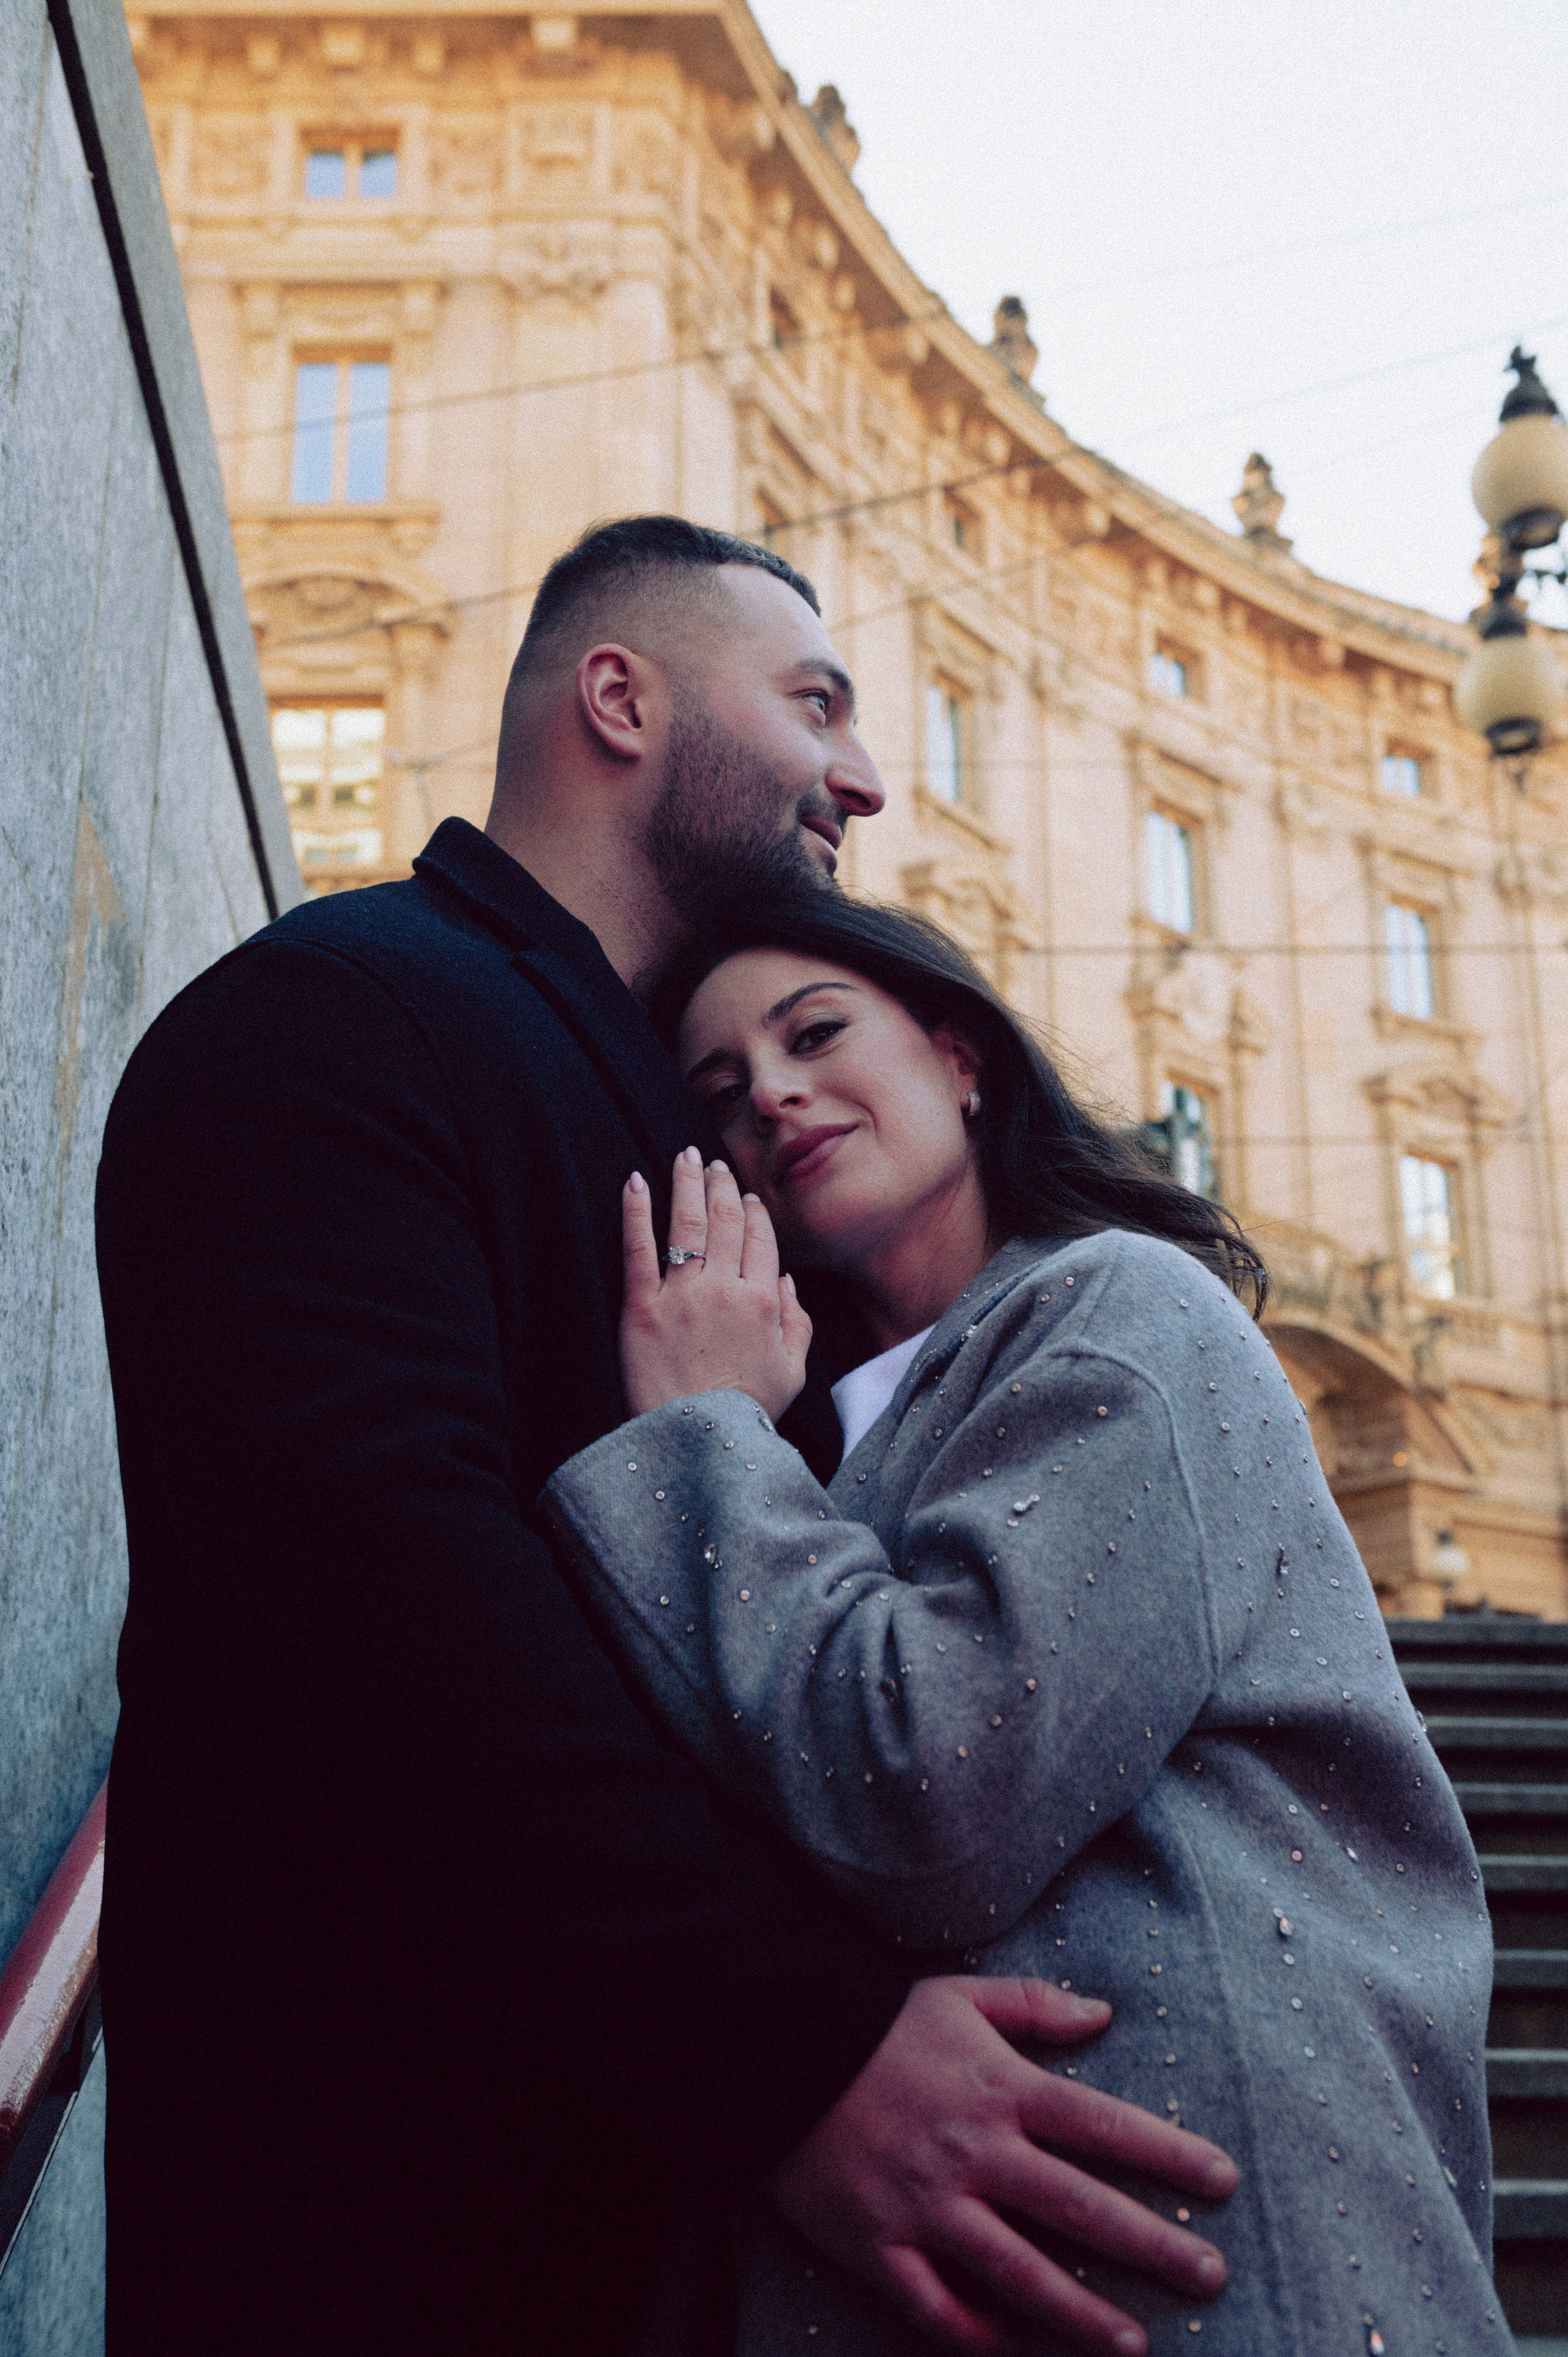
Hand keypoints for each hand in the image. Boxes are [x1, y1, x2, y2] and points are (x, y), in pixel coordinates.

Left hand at [619, 1149, 812, 1421]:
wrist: (697, 1442)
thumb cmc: (745, 1413)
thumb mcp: (792, 1373)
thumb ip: (797, 1324)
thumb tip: (787, 1282)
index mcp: (763, 1303)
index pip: (761, 1242)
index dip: (754, 1214)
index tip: (746, 1196)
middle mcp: (725, 1290)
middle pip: (725, 1224)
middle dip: (721, 1187)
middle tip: (714, 1163)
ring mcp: (682, 1296)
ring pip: (687, 1226)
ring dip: (687, 1185)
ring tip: (685, 1158)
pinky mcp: (641, 1308)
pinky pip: (638, 1250)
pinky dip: (636, 1212)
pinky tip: (636, 1182)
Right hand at [769, 1976, 1236, 2355]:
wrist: (778, 2049)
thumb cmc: (876, 2022)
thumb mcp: (959, 1995)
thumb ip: (1034, 2005)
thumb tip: (1104, 2012)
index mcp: (1000, 2088)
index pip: (1103, 2126)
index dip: (1168, 2154)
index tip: (1223, 2181)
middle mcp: (974, 2152)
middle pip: (1079, 2207)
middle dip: (1153, 2245)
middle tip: (1211, 2277)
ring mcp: (927, 2206)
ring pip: (1018, 2273)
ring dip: (1081, 2313)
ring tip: (1134, 2343)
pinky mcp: (879, 2244)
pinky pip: (934, 2306)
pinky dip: (975, 2334)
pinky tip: (1014, 2352)